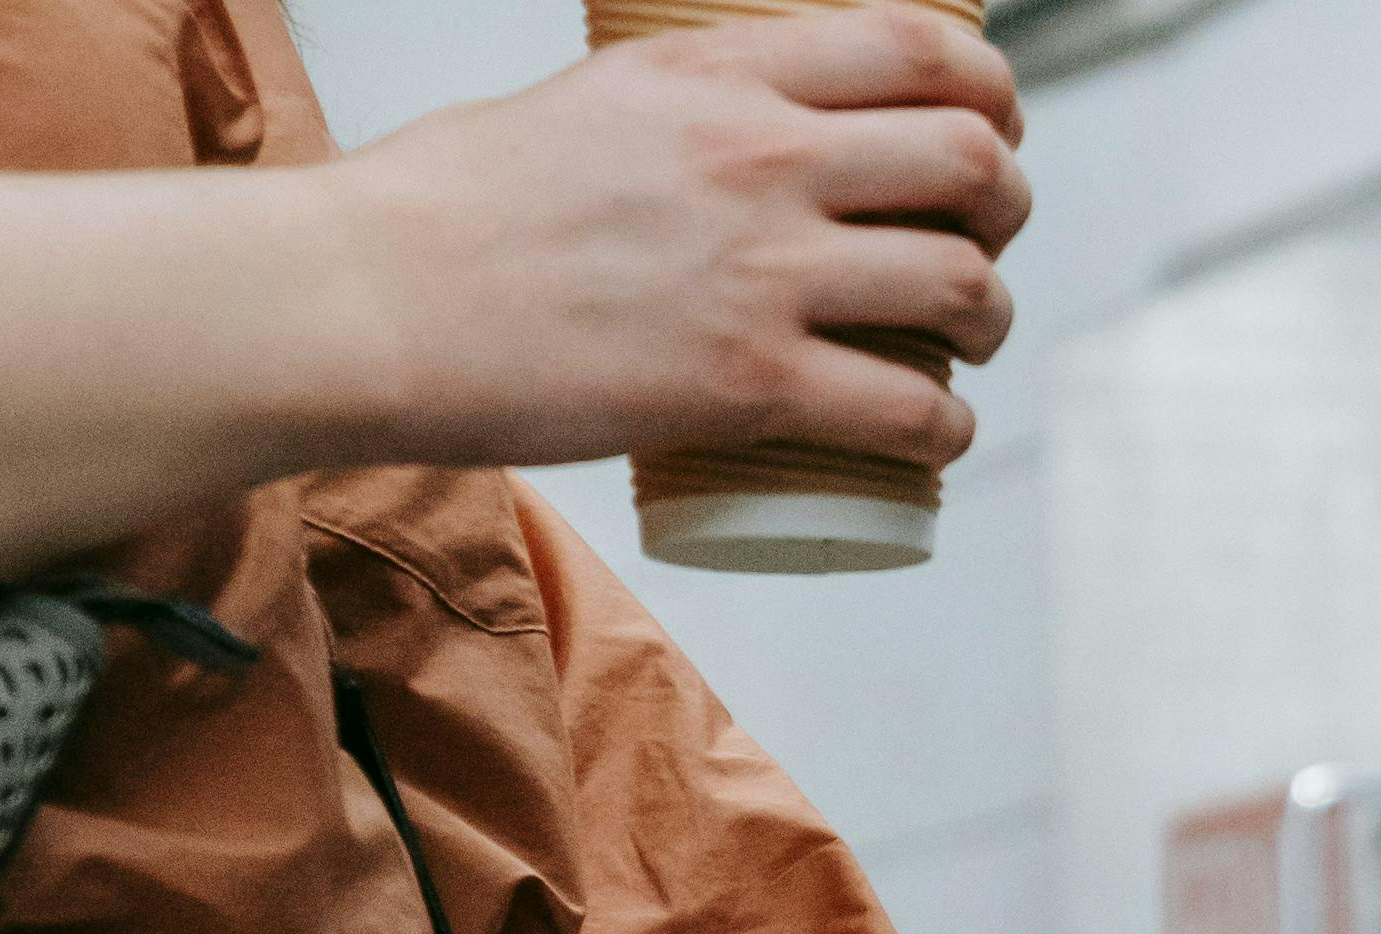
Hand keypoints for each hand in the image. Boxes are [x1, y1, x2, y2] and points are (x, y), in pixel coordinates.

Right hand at [337, 7, 1031, 477]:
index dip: (990, 94)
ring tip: (968, 344)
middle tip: (987, 242)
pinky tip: (934, 437)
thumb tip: (723, 137)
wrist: (374, 303)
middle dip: (1006, 205)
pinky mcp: (748, 386)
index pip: (918, 48)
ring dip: (991, 321)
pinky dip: (945, 432)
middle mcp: (761, 159)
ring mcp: (762, 274)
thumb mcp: (588, 101)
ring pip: (963, 289)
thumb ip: (676, 112)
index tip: (994, 129)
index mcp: (721, 72)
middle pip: (968, 165)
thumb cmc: (447, 209)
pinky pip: (910, 412)